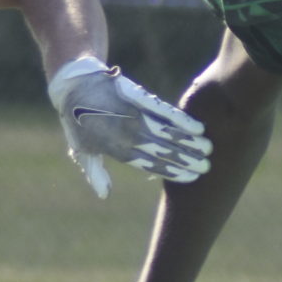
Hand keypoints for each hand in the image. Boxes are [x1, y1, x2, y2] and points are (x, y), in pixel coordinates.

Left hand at [47, 56, 211, 197]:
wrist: (74, 86)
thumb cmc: (78, 122)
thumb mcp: (82, 150)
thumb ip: (95, 173)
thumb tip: (104, 195)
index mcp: (117, 151)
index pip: (152, 165)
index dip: (174, 172)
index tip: (192, 177)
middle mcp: (128, 135)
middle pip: (164, 151)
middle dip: (188, 160)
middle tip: (207, 166)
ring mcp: (134, 115)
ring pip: (167, 132)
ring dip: (189, 141)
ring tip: (207, 148)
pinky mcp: (138, 97)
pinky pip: (163, 111)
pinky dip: (181, 120)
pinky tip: (196, 127)